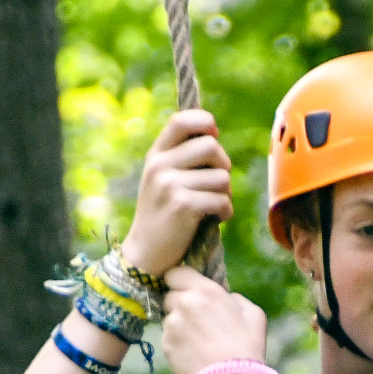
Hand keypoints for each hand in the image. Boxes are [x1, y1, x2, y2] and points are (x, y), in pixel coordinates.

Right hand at [120, 110, 232, 278]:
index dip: (205, 122)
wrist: (146, 254)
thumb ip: (181, 156)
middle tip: (217, 183)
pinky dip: (225, 212)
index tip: (213, 136)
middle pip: (211, 146)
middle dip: (223, 166)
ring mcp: (169, 185)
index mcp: (156, 155)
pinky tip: (215, 219)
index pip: (182, 119)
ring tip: (213, 206)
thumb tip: (213, 133)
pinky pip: (222, 200)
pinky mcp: (183, 206)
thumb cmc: (163, 214)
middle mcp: (159, 165)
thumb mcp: (162, 178)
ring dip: (226, 194)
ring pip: (222, 177)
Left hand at [160, 266, 267, 373]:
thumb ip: (234, 298)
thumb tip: (225, 297)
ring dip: (179, 324)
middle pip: (170, 295)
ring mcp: (172, 325)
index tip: (186, 288)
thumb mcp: (253, 314)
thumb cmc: (246, 345)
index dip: (180, 280)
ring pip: (169, 318)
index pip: (176, 272)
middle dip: (180, 303)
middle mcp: (184, 303)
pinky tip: (193, 352)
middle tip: (196, 318)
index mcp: (205, 291)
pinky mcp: (166, 345)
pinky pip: (168, 337)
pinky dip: (177, 342)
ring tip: (198, 341)